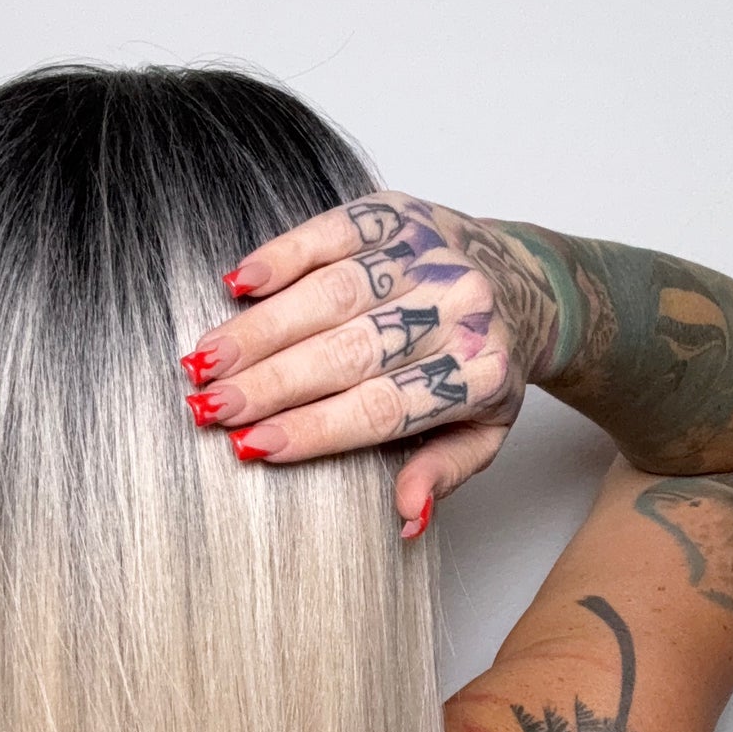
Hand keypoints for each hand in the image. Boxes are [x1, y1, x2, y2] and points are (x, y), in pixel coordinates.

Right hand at [178, 195, 551, 539]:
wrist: (526, 280)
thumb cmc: (486, 366)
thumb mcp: (483, 433)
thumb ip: (443, 472)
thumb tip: (406, 518)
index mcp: (479, 374)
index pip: (384, 408)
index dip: (315, 428)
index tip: (253, 446)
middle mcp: (457, 310)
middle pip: (351, 352)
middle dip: (272, 382)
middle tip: (210, 406)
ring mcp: (428, 256)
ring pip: (334, 293)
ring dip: (262, 327)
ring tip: (206, 359)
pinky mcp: (400, 213)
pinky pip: (335, 231)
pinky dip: (284, 255)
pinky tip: (238, 283)